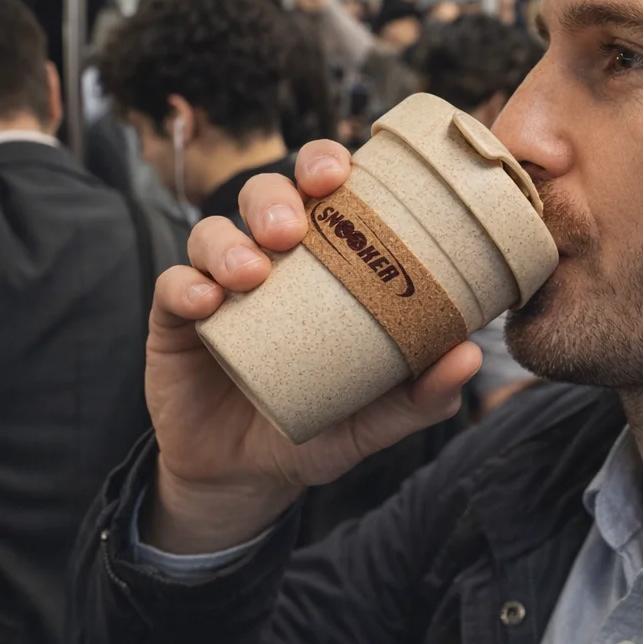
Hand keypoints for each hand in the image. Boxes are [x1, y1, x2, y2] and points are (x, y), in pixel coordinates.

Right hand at [143, 139, 481, 553]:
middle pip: (263, 198)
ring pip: (212, 232)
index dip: (324, 165)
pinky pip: (173, 286)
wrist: (248, 478)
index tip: (341, 172)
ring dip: (230, 242)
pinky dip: (186, 285)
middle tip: (292, 230)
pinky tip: (206, 302)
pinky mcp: (175, 321)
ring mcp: (218, 288)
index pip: (318, 196)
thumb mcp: (373, 420)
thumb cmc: (315, 429)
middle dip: (275, 197)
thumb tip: (469, 356)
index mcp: (318, 266)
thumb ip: (419, 396)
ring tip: (252, 272)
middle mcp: (267, 263)